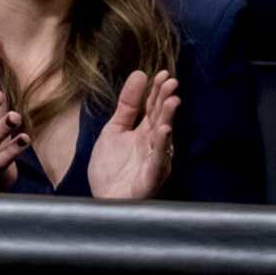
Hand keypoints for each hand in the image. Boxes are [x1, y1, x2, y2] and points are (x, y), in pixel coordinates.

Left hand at [88, 69, 180, 198]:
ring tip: (172, 100)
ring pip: (164, 137)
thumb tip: (139, 74)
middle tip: (171, 81)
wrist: (104, 201)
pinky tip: (163, 131)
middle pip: (160, 118)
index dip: (157, 91)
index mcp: (143, 133)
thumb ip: (126, 105)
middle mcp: (152, 145)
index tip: (162, 73)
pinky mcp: (150, 178)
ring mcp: (153, 161)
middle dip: (165, 99)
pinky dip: (161, 147)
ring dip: (168, 119)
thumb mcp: (114, 129)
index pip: (152, 108)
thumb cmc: (111, 169)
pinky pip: (158, 161)